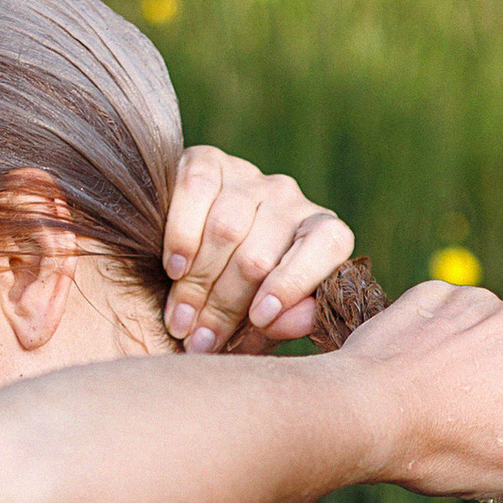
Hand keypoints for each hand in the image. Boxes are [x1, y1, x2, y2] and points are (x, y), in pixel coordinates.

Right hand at [159, 146, 357, 352]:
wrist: (188, 260)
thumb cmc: (241, 300)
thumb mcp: (266, 321)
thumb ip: (282, 322)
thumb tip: (278, 319)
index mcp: (322, 233)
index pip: (328, 245)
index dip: (294, 283)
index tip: (259, 319)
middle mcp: (290, 199)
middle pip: (260, 254)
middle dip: (225, 306)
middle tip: (200, 341)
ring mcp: (250, 178)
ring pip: (226, 229)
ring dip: (197, 283)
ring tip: (180, 321)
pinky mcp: (209, 161)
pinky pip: (197, 192)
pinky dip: (182, 235)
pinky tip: (174, 269)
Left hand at [336, 278, 502, 499]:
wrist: (367, 411)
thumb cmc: (446, 449)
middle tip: (472, 423)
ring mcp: (480, 299)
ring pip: (493, 336)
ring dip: (478, 361)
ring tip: (440, 398)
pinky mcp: (436, 292)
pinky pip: (451, 319)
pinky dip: (441, 341)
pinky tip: (419, 371)